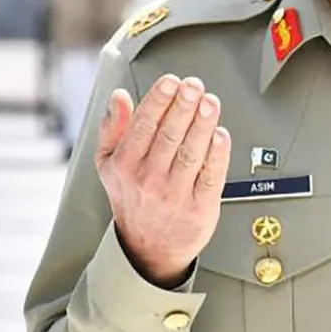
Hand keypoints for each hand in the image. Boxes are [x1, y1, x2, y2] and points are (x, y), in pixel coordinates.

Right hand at [96, 74, 231, 287]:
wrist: (147, 249)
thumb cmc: (132, 198)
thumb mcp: (109, 164)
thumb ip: (113, 128)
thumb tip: (118, 97)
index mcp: (125, 165)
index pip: (143, 126)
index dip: (158, 101)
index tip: (171, 82)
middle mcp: (148, 180)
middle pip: (169, 136)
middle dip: (183, 107)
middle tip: (194, 85)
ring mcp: (174, 195)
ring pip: (191, 153)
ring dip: (203, 125)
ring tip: (210, 102)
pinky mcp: (199, 208)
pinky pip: (210, 176)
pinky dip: (217, 154)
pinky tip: (221, 134)